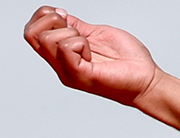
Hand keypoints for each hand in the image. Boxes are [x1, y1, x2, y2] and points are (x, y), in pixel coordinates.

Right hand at [24, 6, 160, 106]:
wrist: (148, 79)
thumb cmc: (129, 61)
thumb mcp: (96, 34)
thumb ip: (76, 27)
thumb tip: (58, 14)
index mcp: (62, 55)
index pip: (31, 32)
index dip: (44, 16)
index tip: (67, 18)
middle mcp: (60, 64)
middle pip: (31, 34)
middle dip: (52, 21)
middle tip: (77, 31)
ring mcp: (68, 71)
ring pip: (47, 39)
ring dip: (71, 33)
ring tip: (89, 46)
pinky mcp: (80, 75)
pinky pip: (66, 48)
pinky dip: (80, 43)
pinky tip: (92, 54)